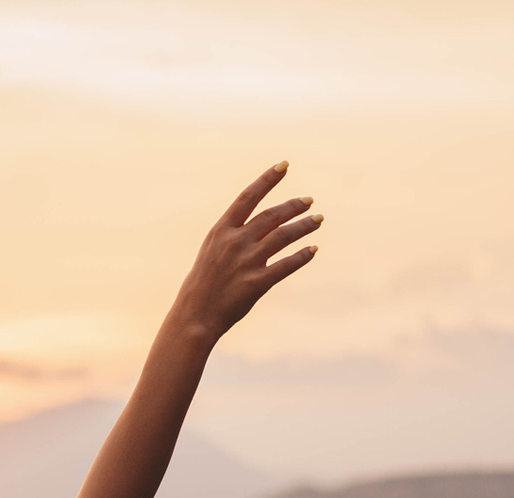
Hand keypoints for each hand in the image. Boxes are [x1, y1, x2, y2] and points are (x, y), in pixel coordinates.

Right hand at [167, 162, 319, 343]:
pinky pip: (286, 265)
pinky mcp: (257, 283)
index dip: (267, 180)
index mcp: (221, 231)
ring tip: (318, 220)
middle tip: (309, 201)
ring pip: (283, 236)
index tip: (284, 165)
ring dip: (304, 226)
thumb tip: (258, 223)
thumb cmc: (203, 283)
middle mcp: (235, 242)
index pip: (248, 197)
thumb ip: (232, 235)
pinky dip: (302, 256)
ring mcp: (247, 262)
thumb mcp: (211, 251)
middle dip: (293, 206)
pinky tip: (312, 250)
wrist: (195, 315)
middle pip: (272, 216)